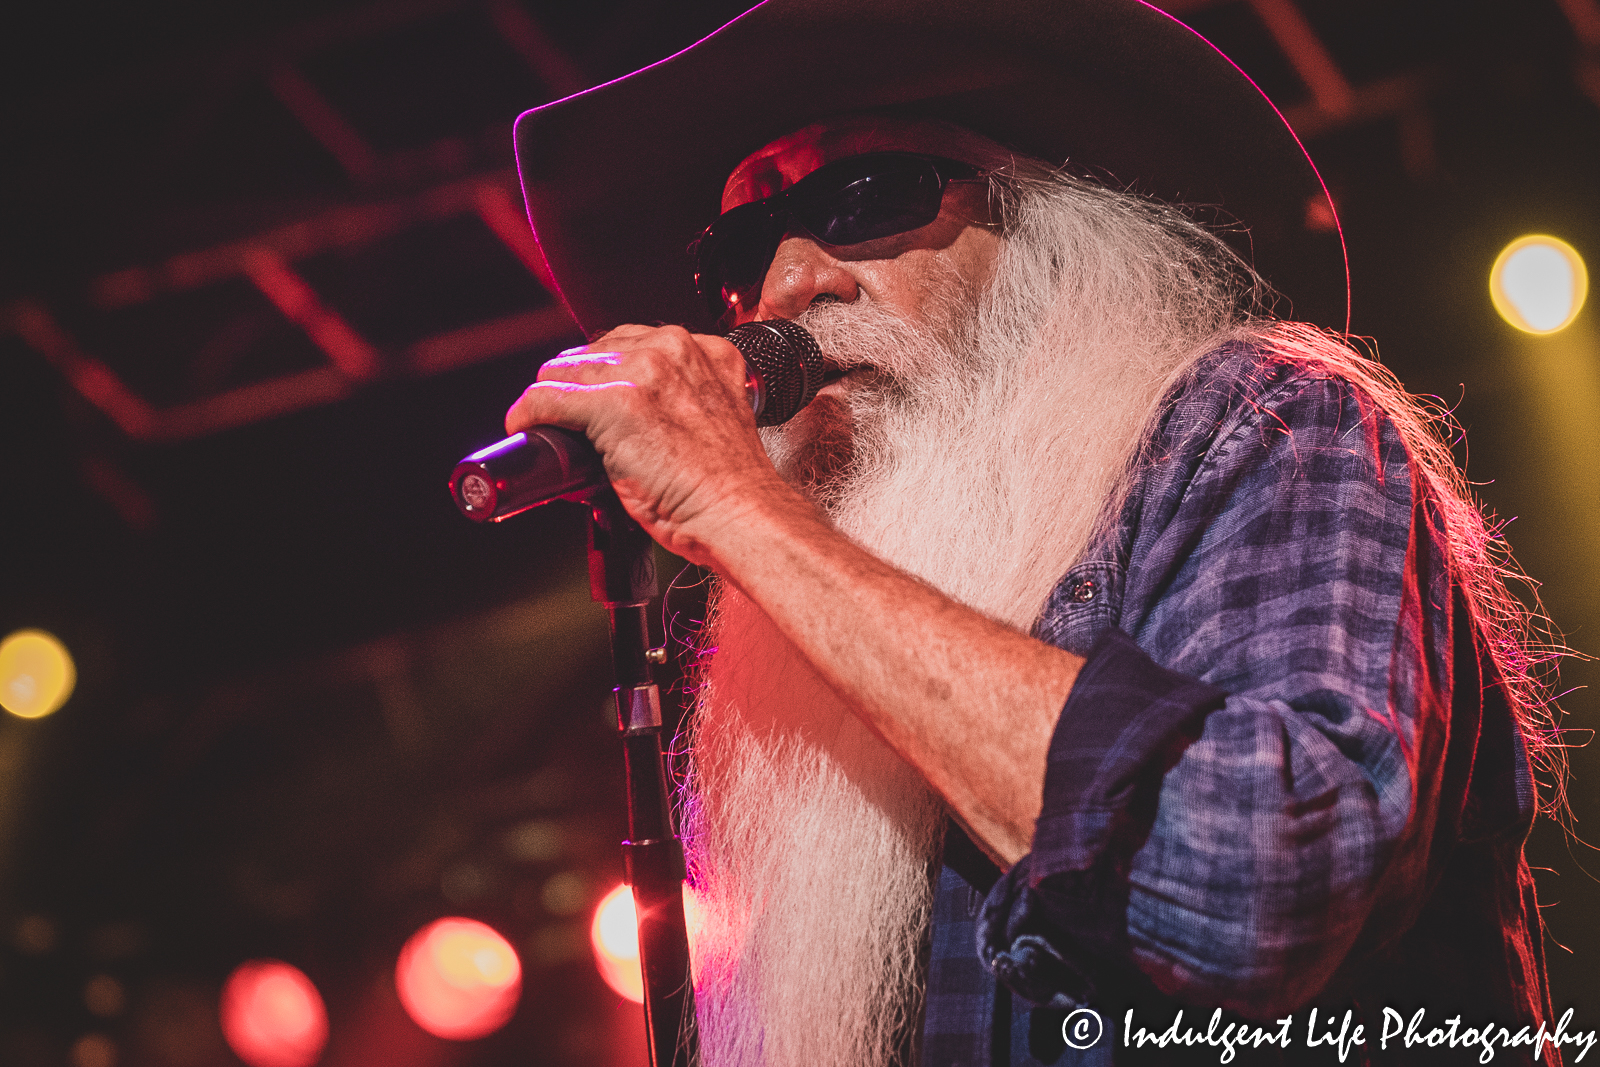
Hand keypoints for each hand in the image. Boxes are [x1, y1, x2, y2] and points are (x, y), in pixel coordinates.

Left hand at [504, 324, 801, 564]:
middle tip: (569, 417)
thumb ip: (690, 399)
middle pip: (594, 349)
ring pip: (565, 371)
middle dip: (576, 382)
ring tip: (544, 424)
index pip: (632, 342)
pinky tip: (525, 427)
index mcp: (707, 351)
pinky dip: (529, 414)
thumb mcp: (721, 419)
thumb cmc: (734, 486)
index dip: (605, 371)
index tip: (594, 394)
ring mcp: (641, 373)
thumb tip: (642, 414)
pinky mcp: (612, 403)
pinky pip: (547, 399)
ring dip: (549, 398)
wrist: (742, 514)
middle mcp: (674, 351)